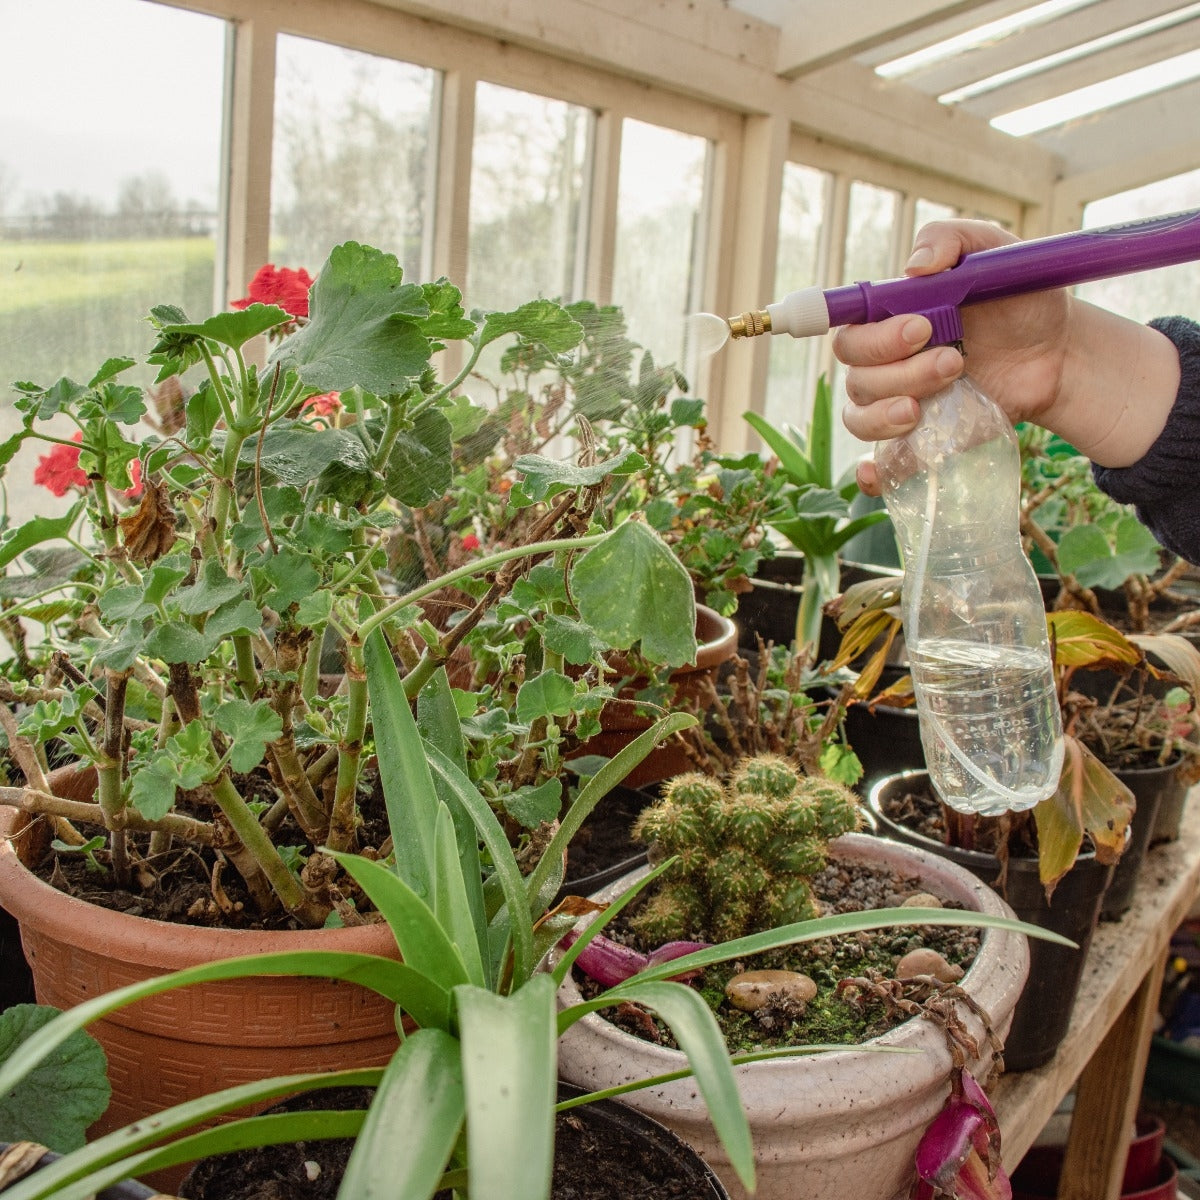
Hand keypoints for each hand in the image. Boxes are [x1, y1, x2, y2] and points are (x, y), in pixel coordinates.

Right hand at [835, 220, 1072, 493]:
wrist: (1059, 354)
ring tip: (949, 389)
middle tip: (955, 357)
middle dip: (899, 370)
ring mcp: (898, 403)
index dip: (875, 336)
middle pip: (856, 375)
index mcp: (890, 318)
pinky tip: (877, 470)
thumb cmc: (1022, 299)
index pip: (851, 330)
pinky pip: (879, 463)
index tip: (921, 328)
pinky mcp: (918, 440)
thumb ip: (954, 240)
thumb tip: (915, 266)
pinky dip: (871, 472)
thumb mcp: (996, 253)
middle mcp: (884, 362)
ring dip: (892, 411)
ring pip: (861, 416)